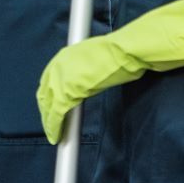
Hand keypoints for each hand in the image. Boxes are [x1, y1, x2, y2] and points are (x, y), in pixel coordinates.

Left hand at [36, 0, 183, 143]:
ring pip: (49, 100)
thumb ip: (100, 65)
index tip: (51, 104)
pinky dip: (55, 123)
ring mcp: (68, 71)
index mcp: (75, 51)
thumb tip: (103, 71)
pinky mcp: (73, 86)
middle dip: (45, 106)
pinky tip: (56, 135)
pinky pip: (58, 109)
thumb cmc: (132, 50)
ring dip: (50, 118)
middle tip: (52, 124)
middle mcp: (66, 59)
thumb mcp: (112, 57)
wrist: (138, 47)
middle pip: (46, 86)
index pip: (54, 73)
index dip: (50, 91)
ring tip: (55, 134)